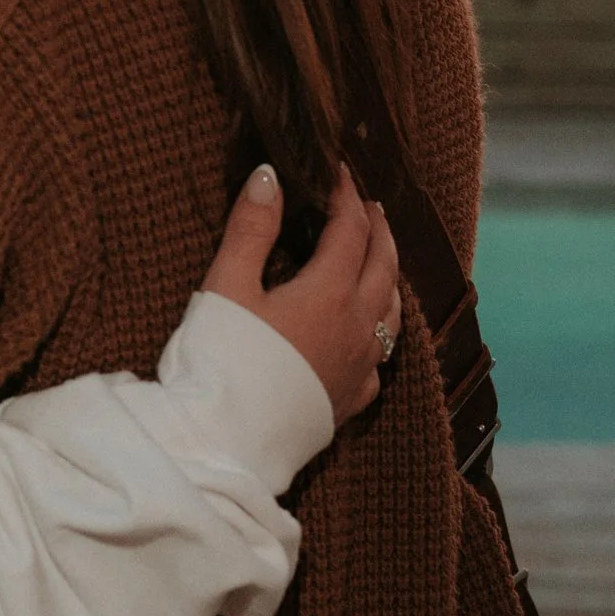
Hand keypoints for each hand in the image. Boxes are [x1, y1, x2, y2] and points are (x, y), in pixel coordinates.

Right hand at [203, 165, 400, 426]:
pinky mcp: (351, 400)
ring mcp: (359, 367)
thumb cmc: (221, 360)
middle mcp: (357, 327)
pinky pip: (380, 356)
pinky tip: (368, 334)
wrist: (227, 443)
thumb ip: (251, 228)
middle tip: (368, 205)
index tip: (339, 172)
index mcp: (329, 292)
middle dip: (377, 230)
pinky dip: (380, 329)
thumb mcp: (227, 285)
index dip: (346, 197)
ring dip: (388, 275)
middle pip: (383, 266)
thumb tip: (270, 174)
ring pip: (392, 311)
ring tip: (379, 258)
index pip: (350, 231)